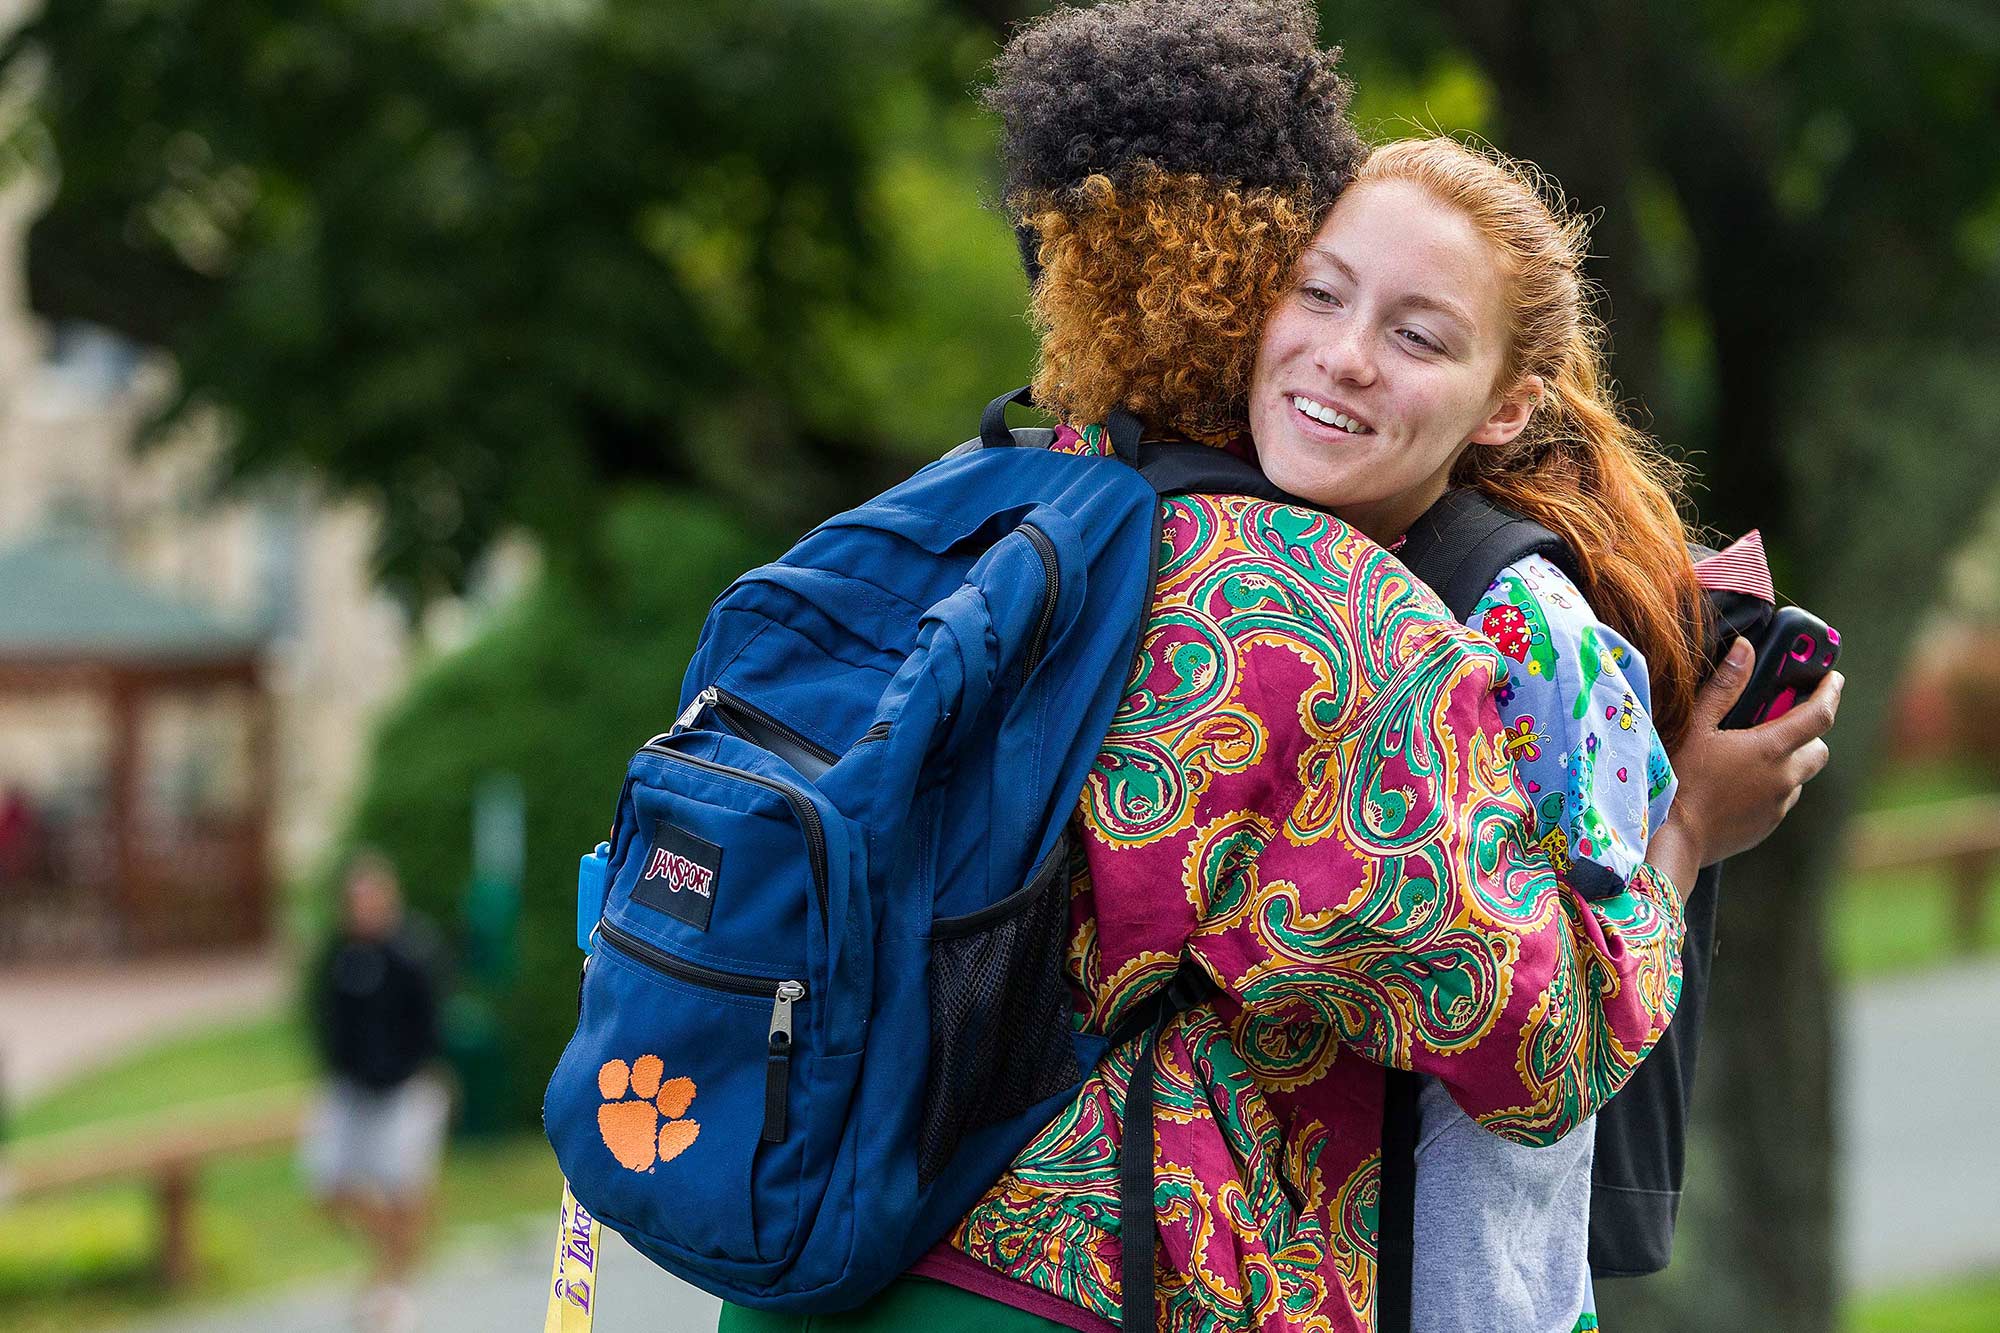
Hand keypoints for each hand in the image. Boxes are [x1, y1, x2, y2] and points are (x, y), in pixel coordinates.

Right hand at [1651, 637, 1841, 884]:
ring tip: (1753, 754)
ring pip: (1799, 776)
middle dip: (1808, 732)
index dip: (1829, 692)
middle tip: (1782, 721)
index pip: (1819, 715)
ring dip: (1788, 761)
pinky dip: (1772, 785)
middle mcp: (1784, 778)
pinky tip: (1740, 783)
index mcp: (1770, 749)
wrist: (1673, 839)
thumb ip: (1725, 686)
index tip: (1832, 678)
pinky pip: (1781, 799)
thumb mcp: (1696, 726)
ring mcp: (1778, 806)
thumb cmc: (1679, 778)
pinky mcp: (1767, 826)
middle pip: (1818, 748)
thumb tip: (1745, 649)